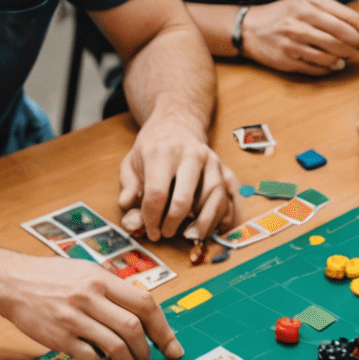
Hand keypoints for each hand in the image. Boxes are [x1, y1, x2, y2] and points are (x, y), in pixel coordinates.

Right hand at [2, 253, 182, 359]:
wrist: (10, 282)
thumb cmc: (50, 278)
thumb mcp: (85, 272)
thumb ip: (112, 290)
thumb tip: (144, 314)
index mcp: (101, 278)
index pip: (145, 303)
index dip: (164, 329)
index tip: (172, 347)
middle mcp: (90, 296)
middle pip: (134, 329)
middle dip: (146, 352)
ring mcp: (74, 317)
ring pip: (116, 347)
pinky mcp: (60, 337)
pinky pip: (91, 359)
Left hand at [119, 110, 239, 243]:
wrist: (178, 124)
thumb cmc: (154, 147)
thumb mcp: (132, 162)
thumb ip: (129, 187)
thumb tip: (128, 213)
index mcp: (163, 152)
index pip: (157, 194)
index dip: (152, 219)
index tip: (152, 231)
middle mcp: (191, 155)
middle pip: (184, 200)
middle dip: (174, 223)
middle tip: (167, 233)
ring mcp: (211, 162)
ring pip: (213, 199)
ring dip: (202, 224)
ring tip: (191, 235)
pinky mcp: (224, 169)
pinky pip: (230, 198)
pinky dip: (224, 217)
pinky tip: (212, 227)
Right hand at [241, 0, 358, 74]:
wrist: (249, 28)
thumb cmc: (282, 13)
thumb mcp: (305, 1)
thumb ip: (331, 8)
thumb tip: (358, 23)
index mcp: (308, 6)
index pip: (347, 21)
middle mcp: (300, 23)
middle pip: (342, 40)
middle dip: (356, 48)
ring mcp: (293, 43)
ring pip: (331, 56)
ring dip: (343, 59)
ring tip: (343, 57)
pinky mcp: (288, 61)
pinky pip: (317, 68)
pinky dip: (329, 68)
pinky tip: (331, 64)